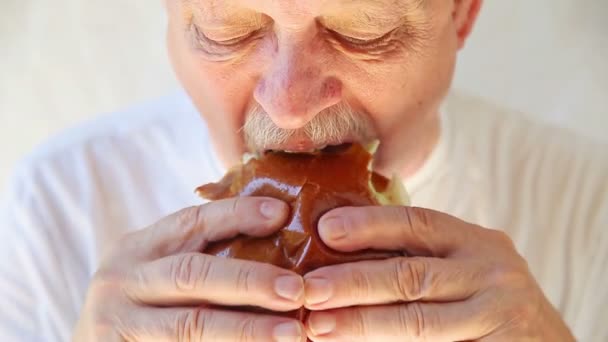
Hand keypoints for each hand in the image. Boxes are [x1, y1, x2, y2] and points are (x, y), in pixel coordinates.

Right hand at [73, 197, 305, 341]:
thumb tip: (278, 233)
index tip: (281, 213)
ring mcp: (117, 323)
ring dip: (246, 329)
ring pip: (190, 324)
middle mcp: (122, 281)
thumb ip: (201, 254)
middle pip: (193, 274)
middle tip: (297, 289)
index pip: (191, 222)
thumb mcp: (158, 270)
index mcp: (138, 248)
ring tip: (292, 332)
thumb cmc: (143, 304)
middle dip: (250, 280)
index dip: (236, 214)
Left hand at [302, 206, 574, 340]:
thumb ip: (421, 258)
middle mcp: (490, 270)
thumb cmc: (488, 302)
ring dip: (363, 323)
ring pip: (418, 320)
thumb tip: (340, 249)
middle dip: (354, 281)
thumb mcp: (464, 268)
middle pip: (411, 274)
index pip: (418, 223)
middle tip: (309, 288)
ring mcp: (497, 312)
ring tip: (319, 326)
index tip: (326, 229)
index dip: (370, 225)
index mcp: (475, 241)